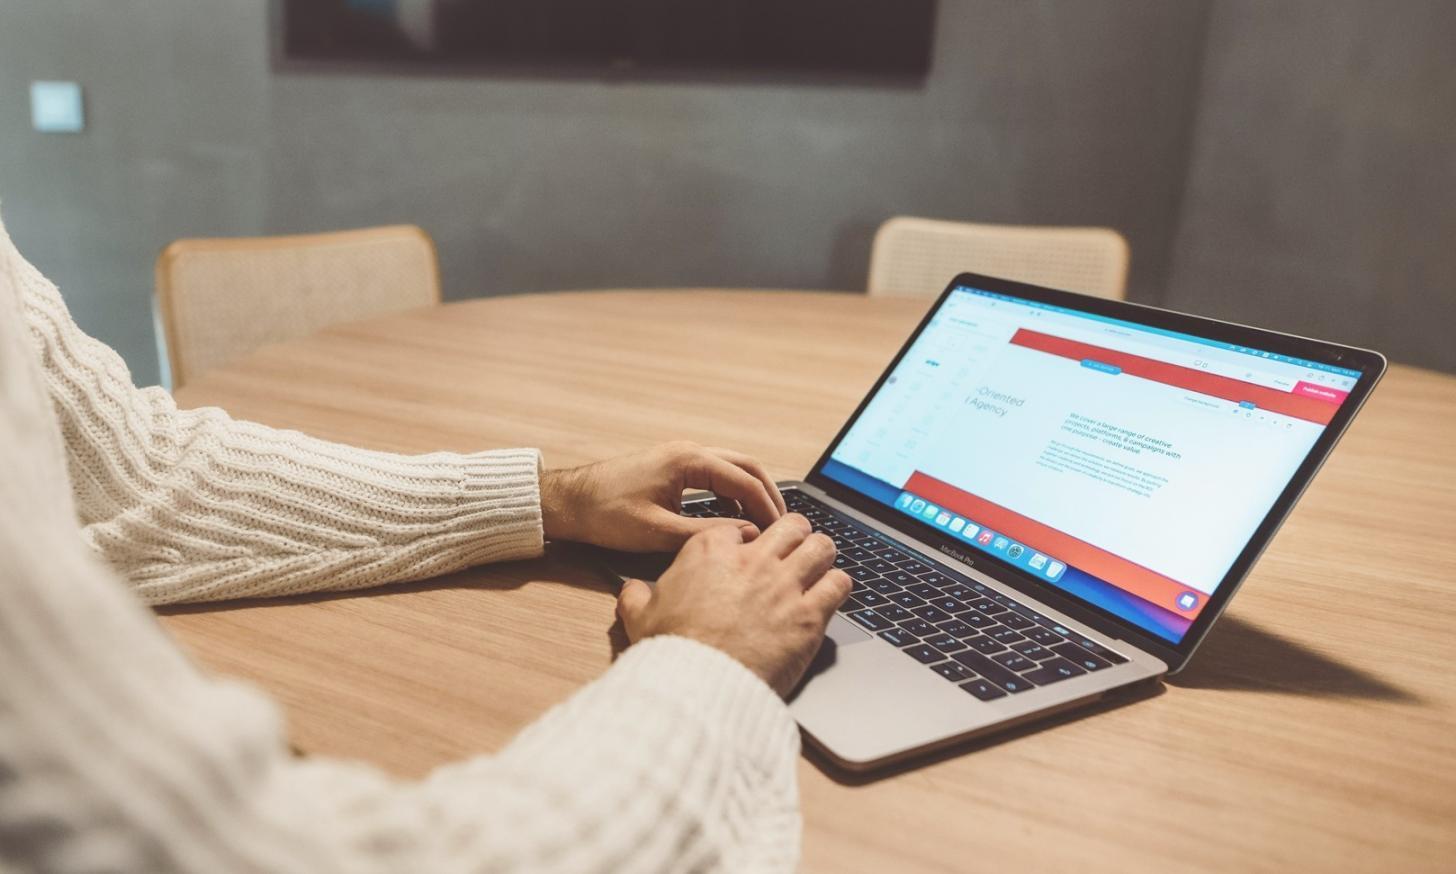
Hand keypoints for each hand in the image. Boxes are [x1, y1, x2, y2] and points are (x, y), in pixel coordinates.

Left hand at [541, 441, 787, 552]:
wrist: (568, 503)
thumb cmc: (606, 514)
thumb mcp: (658, 531)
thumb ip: (705, 534)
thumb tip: (745, 537)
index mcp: (688, 460)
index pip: (745, 480)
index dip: (767, 507)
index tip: (781, 532)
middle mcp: (688, 451)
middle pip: (745, 466)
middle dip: (767, 495)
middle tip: (783, 525)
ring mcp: (680, 457)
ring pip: (730, 469)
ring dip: (749, 494)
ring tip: (762, 525)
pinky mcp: (672, 468)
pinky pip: (713, 476)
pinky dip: (730, 495)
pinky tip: (731, 520)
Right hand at [615, 514, 850, 696]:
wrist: (697, 687)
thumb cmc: (669, 651)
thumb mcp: (639, 617)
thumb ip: (636, 596)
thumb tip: (632, 590)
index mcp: (710, 551)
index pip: (741, 527)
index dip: (747, 541)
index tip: (748, 556)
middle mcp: (753, 560)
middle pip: (790, 525)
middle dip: (794, 536)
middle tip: (792, 552)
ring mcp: (785, 585)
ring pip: (821, 545)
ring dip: (821, 555)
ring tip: (817, 568)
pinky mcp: (809, 615)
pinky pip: (839, 584)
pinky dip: (837, 586)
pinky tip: (830, 595)